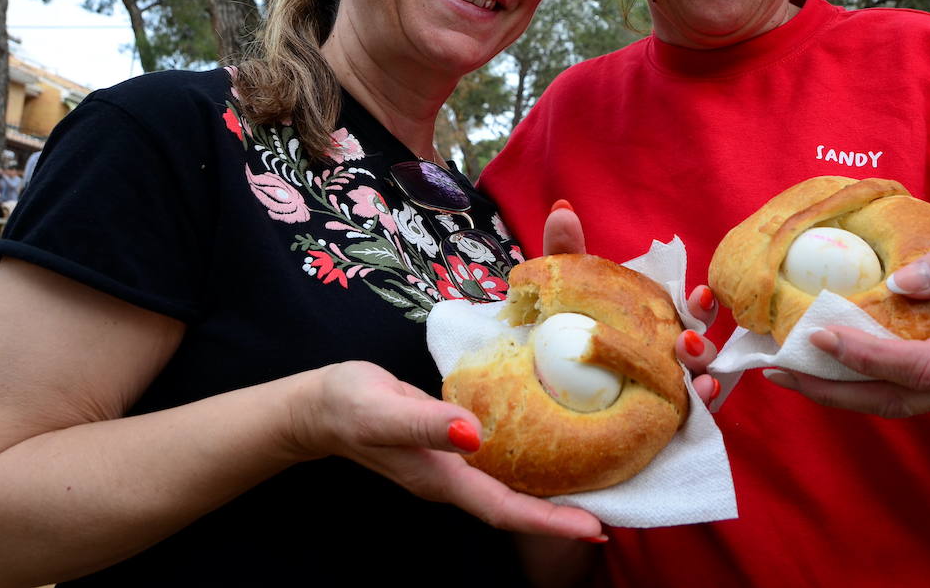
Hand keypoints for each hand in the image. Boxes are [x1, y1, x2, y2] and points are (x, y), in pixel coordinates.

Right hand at [297, 361, 602, 539]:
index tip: (594, 526)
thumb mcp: (384, 409)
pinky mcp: (450, 446)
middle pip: (515, 508)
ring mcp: (451, 467)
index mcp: (442, 479)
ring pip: (509, 490)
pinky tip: (550, 452)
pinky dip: (528, 466)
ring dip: (549, 495)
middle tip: (611, 513)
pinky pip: (498, 466)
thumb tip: (474, 434)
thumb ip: (426, 422)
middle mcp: (452, 480)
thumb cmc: (349, 404)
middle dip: (561, 516)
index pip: (506, 509)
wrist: (319, 406)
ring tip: (595, 488)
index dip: (551, 521)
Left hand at [542, 200, 721, 408]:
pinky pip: (690, 417)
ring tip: (692, 373)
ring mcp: (669, 392)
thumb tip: (562, 208)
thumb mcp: (563, 296)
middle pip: (699, 349)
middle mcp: (668, 357)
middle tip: (687, 341)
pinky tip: (699, 399)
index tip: (701, 294)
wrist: (541, 406)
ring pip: (698, 382)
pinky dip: (700, 406)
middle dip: (702, 343)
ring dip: (701, 374)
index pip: (689, 311)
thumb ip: (567, 255)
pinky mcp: (663, 424)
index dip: (702, 303)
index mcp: (655, 325)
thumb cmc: (563, 339)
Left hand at [766, 238, 929, 416]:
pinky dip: (855, 384)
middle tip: (780, 369)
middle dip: (834, 389)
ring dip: (836, 392)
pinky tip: (819, 367)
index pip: (928, 366)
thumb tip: (898, 280)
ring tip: (785, 371)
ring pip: (892, 405)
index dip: (873, 355)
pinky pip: (896, 396)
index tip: (824, 336)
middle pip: (898, 400)